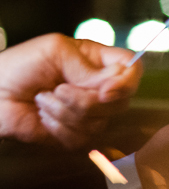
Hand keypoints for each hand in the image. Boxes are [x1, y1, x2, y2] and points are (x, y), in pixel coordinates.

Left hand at [0, 33, 142, 147]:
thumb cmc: (17, 67)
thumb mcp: (54, 51)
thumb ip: (88, 66)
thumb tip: (114, 84)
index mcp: (96, 62)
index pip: (132, 69)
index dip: (126, 81)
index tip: (105, 90)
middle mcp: (97, 87)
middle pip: (121, 100)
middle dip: (87, 99)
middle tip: (59, 89)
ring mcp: (87, 112)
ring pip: (100, 121)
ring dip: (64, 111)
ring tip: (43, 99)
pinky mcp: (74, 133)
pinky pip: (82, 137)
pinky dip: (58, 127)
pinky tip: (42, 115)